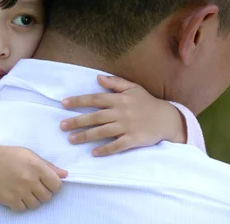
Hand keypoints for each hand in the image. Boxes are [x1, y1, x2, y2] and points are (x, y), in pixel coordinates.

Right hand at [0, 141, 67, 211]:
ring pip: (36, 205)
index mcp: (37, 167)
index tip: (46, 182)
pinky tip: (16, 194)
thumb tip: (65, 175)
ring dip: (32, 199)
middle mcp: (30, 180)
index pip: (57, 185)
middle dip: (42, 192)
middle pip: (47, 197)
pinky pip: (23, 209)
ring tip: (23, 189)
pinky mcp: (10, 200)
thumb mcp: (30, 155)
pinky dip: (20, 204)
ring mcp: (20, 191)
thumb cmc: (10, 156)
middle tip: (32, 185)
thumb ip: (48, 166)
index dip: (53, 185)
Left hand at [59, 75, 185, 156]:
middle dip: (77, 121)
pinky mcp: (134, 139)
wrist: (168, 118)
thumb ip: (115, 83)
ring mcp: (127, 127)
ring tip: (71, 139)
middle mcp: (121, 112)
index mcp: (119, 99)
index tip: (63, 103)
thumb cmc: (147, 102)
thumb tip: (97, 77)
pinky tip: (94, 152)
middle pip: (95, 117)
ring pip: (103, 132)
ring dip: (86, 136)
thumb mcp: (133, 88)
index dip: (78, 101)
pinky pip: (117, 145)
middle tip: (62, 126)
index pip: (95, 99)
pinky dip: (106, 149)